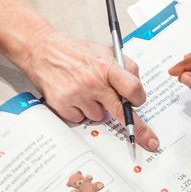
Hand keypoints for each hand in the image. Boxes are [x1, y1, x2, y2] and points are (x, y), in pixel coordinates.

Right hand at [17, 31, 158, 150]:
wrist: (41, 50)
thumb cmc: (74, 51)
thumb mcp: (104, 50)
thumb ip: (124, 67)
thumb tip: (137, 87)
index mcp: (106, 66)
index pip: (132, 88)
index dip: (139, 99)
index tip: (139, 104)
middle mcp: (93, 82)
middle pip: (121, 112)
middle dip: (136, 127)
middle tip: (149, 141)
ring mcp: (77, 95)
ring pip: (99, 117)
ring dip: (97, 109)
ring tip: (85, 92)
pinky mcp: (62, 105)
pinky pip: (81, 119)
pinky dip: (80, 112)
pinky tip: (73, 96)